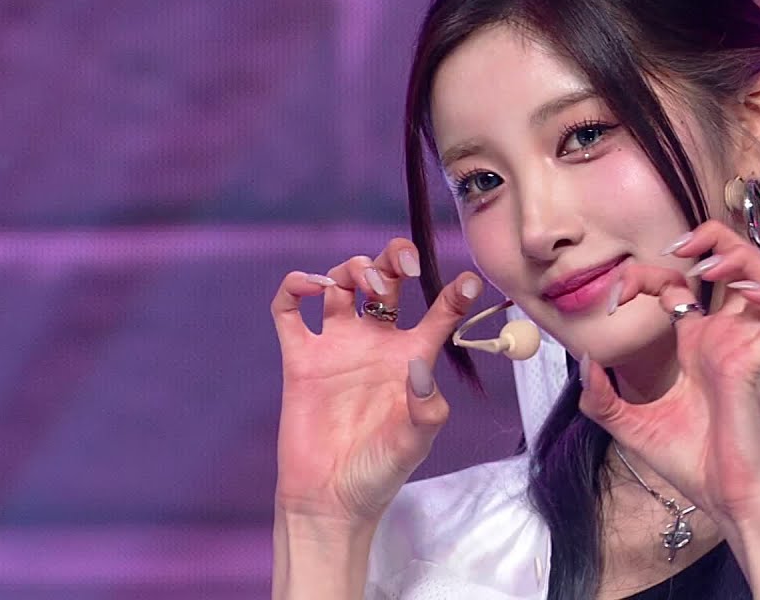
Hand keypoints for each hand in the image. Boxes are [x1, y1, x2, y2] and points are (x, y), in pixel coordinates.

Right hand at [270, 238, 479, 525]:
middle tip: (403, 266)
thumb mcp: (416, 442)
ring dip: (352, 268)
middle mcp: (376, 344)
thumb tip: (419, 366)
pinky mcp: (301, 358)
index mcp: (412, 357)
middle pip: (388, 281)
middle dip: (395, 259)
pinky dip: (295, 287)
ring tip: (362, 284)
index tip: (469, 283)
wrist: (330, 500)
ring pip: (343, 285)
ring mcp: (337, 346)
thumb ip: (426, 407)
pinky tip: (310, 287)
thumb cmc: (379, 473)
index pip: (439, 313)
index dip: (456, 293)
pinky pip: (290, 312)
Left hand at [579, 220, 759, 531]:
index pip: (679, 286)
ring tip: (708, 262)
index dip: (649, 275)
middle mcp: (723, 338)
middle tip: (680, 245)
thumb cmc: (689, 464)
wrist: (722, 501)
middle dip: (713, 238)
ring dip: (742, 258)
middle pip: (733, 266)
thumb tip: (582, 359)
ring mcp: (745, 349)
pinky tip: (742, 291)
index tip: (618, 292)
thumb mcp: (628, 425)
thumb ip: (601, 395)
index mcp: (695, 344)